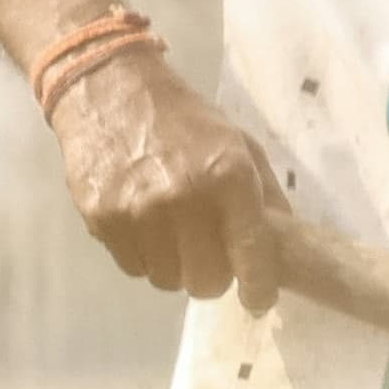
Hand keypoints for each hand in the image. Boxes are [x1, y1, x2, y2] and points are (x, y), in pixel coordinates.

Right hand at [49, 46, 290, 312]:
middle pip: (206, 281)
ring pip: (167, 281)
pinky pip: (134, 268)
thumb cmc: (184, 118)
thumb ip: (265, 194)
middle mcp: (184, 197)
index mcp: (228, 174)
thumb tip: (286, 243)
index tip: (259, 299)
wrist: (111, 89)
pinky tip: (144, 223)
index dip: (259, 287)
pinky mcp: (102, 221)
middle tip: (211, 254)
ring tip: (174, 231)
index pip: (252, 254)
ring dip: (176, 266)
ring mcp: (139, 212)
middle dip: (213, 275)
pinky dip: (145, 256)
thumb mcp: (238, 142)